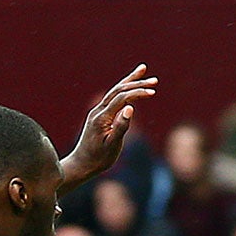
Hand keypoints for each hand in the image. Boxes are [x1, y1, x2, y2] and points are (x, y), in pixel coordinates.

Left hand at [62, 66, 158, 188]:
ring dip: (129, 82)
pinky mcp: (99, 116)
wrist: (81, 165)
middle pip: (118, 90)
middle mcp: (98, 111)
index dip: (137, 93)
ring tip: (142, 71)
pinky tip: (131, 90)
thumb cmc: (98, 159)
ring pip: (114, 92)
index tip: (153, 92)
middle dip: (136, 83)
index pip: (122, 98)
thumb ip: (121, 126)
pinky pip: (112, 99)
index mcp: (102, 117)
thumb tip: (130, 107)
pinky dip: (123, 91)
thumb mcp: (112, 145)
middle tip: (154, 80)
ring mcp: (97, 112)